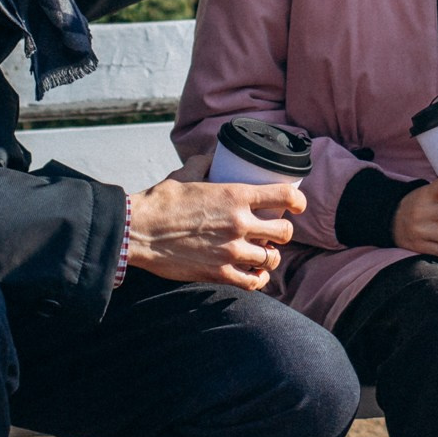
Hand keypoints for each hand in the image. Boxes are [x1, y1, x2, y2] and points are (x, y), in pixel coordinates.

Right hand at [125, 178, 302, 289]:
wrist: (139, 232)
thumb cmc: (161, 202)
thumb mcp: (186, 174)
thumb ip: (204, 162)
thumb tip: (212, 154)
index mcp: (236, 195)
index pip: (284, 196)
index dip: (298, 201)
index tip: (298, 205)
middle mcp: (239, 223)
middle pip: (284, 232)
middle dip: (284, 232)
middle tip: (277, 231)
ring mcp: (231, 251)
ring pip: (271, 259)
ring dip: (270, 256)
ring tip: (264, 253)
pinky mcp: (219, 273)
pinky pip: (252, 282)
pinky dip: (257, 279)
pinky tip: (254, 274)